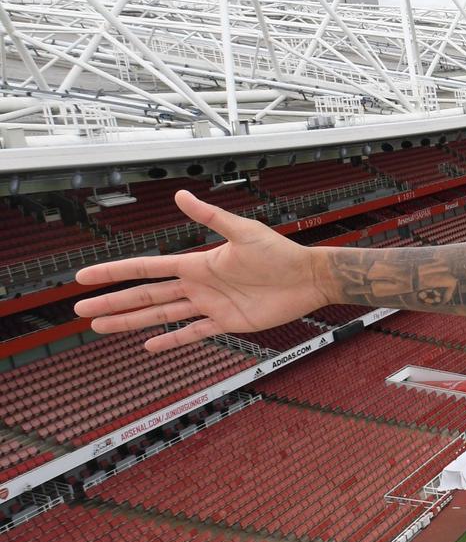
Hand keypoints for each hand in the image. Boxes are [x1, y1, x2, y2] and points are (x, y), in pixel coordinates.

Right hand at [72, 190, 333, 351]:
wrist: (309, 278)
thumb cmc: (280, 252)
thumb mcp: (244, 231)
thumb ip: (211, 216)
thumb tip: (180, 195)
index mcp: (198, 264)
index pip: (147, 268)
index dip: (116, 272)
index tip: (86, 276)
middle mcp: (198, 285)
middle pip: (146, 296)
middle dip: (113, 302)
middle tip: (80, 308)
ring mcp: (210, 305)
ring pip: (162, 316)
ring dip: (131, 322)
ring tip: (100, 327)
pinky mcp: (227, 322)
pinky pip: (193, 333)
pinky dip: (171, 340)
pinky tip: (149, 345)